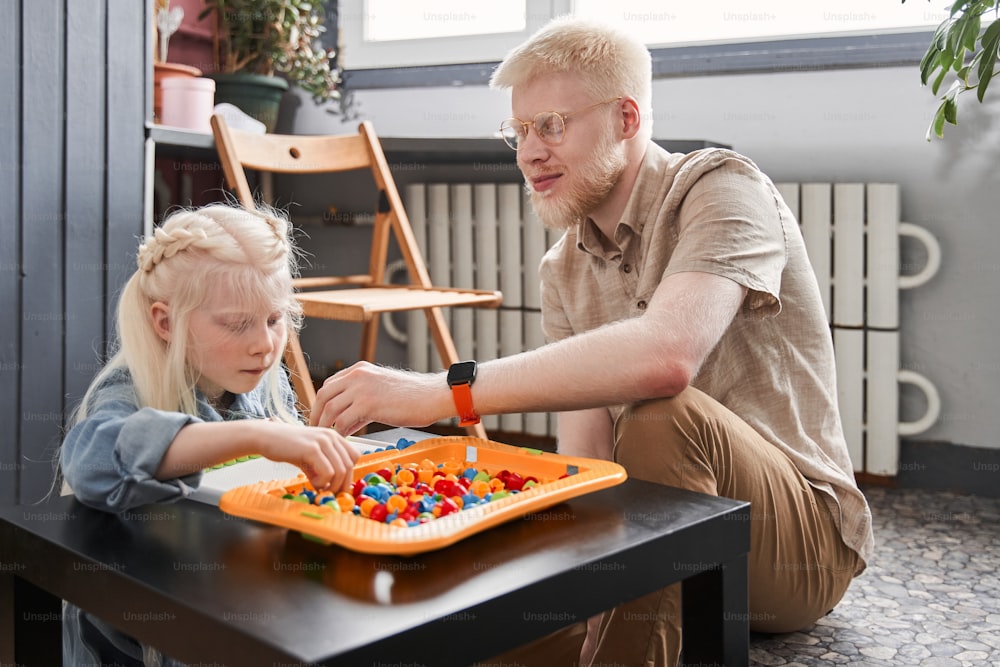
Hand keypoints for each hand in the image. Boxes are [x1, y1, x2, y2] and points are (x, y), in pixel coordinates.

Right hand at [252, 420, 359, 491]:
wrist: (265, 437)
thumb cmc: (286, 446)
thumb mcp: (310, 455)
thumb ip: (324, 466)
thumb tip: (334, 486)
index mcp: (333, 436)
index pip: (354, 456)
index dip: (348, 473)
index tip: (338, 485)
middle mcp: (331, 436)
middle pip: (349, 465)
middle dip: (341, 484)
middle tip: (329, 492)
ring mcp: (322, 441)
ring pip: (341, 470)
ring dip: (332, 485)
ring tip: (319, 488)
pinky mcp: (312, 449)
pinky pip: (328, 472)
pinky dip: (322, 483)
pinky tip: (311, 482)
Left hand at [309, 361, 446, 432]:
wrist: (431, 396)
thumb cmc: (412, 396)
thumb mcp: (380, 390)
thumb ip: (361, 400)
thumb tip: (345, 420)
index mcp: (360, 370)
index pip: (329, 384)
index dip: (321, 402)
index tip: (319, 416)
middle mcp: (357, 375)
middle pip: (324, 394)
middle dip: (317, 414)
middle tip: (316, 429)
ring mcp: (361, 388)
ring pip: (331, 409)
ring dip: (326, 425)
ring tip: (329, 438)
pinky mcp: (368, 404)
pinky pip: (344, 421)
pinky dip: (341, 432)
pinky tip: (344, 438)